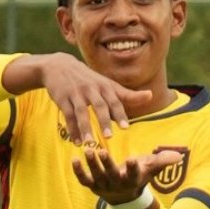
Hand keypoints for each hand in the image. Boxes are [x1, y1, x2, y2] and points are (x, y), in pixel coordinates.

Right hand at [37, 53, 152, 144]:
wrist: (59, 66)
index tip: (125, 128)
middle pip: (99, 106)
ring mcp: (76, 93)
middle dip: (104, 121)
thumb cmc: (88, 79)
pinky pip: (68, 115)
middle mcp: (91, 89)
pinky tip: (77, 141)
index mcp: (104, 86)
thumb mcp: (107, 83)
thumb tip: (150, 96)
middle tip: (109, 136)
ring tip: (90, 142)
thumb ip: (127, 94)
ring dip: (86, 127)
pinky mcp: (62, 99)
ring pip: (81, 112)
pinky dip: (72, 129)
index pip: (114, 100)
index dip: (120, 114)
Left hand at [71, 147, 183, 205]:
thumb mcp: (150, 168)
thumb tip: (179, 155)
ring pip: (97, 177)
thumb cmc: (138, 176)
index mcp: (133, 180)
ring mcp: (103, 186)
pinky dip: (78, 172)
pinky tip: (73, 159)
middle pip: (112, 175)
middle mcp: (118, 184)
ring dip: (91, 165)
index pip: (134, 174)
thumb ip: (162, 160)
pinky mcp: (92, 185)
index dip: (133, 168)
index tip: (133, 158)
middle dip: (107, 164)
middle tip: (102, 151)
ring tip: (87, 150)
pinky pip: (84, 180)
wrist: (125, 198)